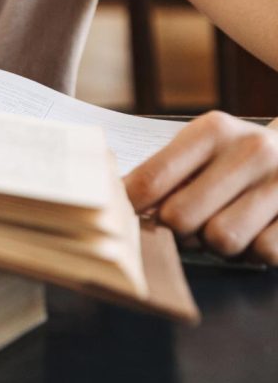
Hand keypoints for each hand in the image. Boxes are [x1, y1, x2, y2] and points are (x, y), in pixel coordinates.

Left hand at [124, 110, 277, 264]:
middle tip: (182, 226)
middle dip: (176, 229)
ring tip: (222, 225)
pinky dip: (253, 251)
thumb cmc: (238, 157)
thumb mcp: (205, 147)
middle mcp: (250, 150)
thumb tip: (122, 203)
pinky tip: (256, 231)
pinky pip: (262, 252)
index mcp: (214, 130)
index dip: (130, 206)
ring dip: (215, 243)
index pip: (153, 177)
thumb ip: (167, 171)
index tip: (120, 218)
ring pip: (220, 239)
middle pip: (181, 216)